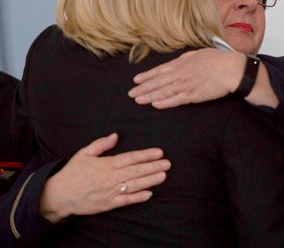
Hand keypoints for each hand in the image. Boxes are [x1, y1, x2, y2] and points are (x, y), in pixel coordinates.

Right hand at [39, 133, 170, 222]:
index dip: (146, 155)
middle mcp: (110, 178)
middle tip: (168, 164)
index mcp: (106, 164)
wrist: (58, 195)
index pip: (131, 158)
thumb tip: (115, 135)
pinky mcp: (108, 204)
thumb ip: (101, 144)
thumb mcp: (84, 153)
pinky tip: (149, 193)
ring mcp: (110, 192)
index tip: (159, 152)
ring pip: (134, 185)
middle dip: (153, 167)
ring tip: (163, 176)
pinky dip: (138, 197)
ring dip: (150, 180)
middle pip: (136, 171)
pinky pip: (126, 201)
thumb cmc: (72, 172)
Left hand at [128, 48, 244, 108]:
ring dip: (150, 97)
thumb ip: (186, 59)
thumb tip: (177, 61)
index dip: (147, 76)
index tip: (136, 80)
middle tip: (131, 94)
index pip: (160, 70)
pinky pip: (176, 100)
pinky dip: (165, 103)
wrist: (232, 70)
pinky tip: (155, 105)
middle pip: (158, 82)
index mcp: (182, 63)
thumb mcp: (199, 53)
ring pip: (164, 92)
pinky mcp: (194, 96)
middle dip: (143, 88)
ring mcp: (187, 85)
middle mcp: (181, 74)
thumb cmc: (218, 60)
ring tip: (138, 100)